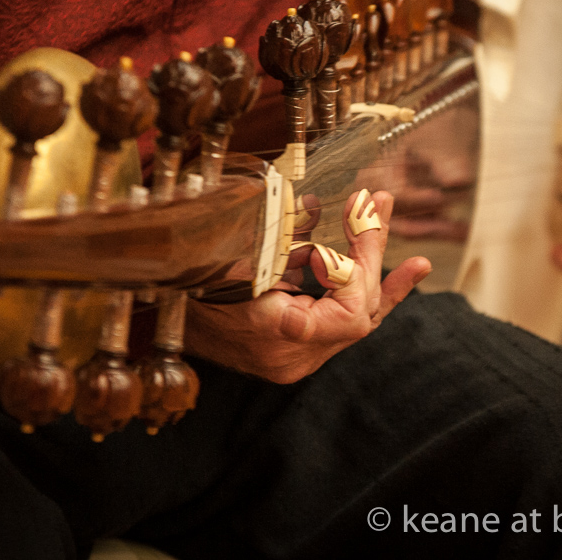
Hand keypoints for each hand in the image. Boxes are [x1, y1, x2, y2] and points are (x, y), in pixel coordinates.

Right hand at [185, 190, 431, 383]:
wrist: (151, 311)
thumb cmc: (189, 278)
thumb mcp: (236, 250)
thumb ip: (285, 236)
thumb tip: (328, 208)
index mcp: (280, 339)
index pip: (350, 312)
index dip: (359, 265)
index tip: (358, 217)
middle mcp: (295, 358)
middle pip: (358, 310)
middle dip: (371, 253)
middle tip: (378, 204)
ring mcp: (296, 357)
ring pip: (357, 318)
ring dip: (377, 273)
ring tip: (410, 248)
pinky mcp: (295, 346)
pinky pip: (342, 323)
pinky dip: (371, 296)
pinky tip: (407, 276)